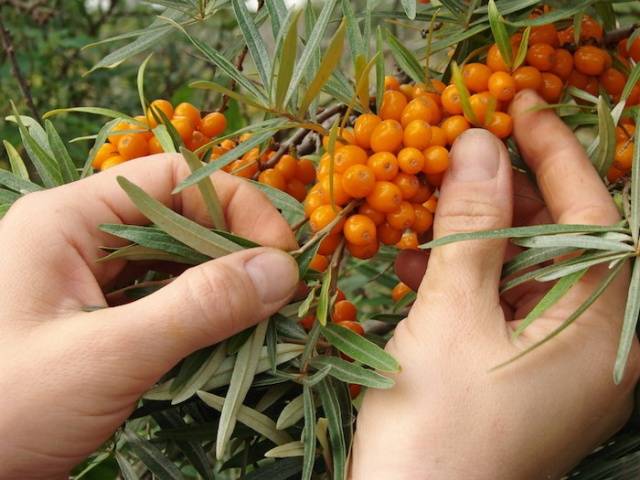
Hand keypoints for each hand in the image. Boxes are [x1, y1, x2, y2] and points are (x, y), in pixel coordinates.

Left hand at [0, 154, 298, 479]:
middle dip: (233, 250)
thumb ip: (198, 308)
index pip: (171, 179)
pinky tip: (226, 336)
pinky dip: (199, 315)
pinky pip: (162, 301)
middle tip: (281, 291)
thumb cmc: (3, 410)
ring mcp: (87, 282)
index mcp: (66, 219)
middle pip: (177, 218)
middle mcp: (78, 239)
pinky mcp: (97, 321)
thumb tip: (282, 271)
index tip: (282, 256)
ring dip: (221, 286)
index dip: (235, 206)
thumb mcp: (106, 355)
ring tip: (262, 316)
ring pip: (174, 262)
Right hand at [352, 90, 639, 478]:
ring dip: (476, 239)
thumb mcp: (451, 314)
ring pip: (526, 273)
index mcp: (601, 329)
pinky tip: (421, 268)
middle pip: (561, 242)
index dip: (555, 153)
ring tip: (426, 217)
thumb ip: (473, 227)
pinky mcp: (524, 377)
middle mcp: (595, 346)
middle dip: (508, 196)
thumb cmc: (437, 426)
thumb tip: (479, 146)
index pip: (593, 214)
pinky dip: (467, 280)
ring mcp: (560, 365)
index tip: (519, 106)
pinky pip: (505, 307)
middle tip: (460, 160)